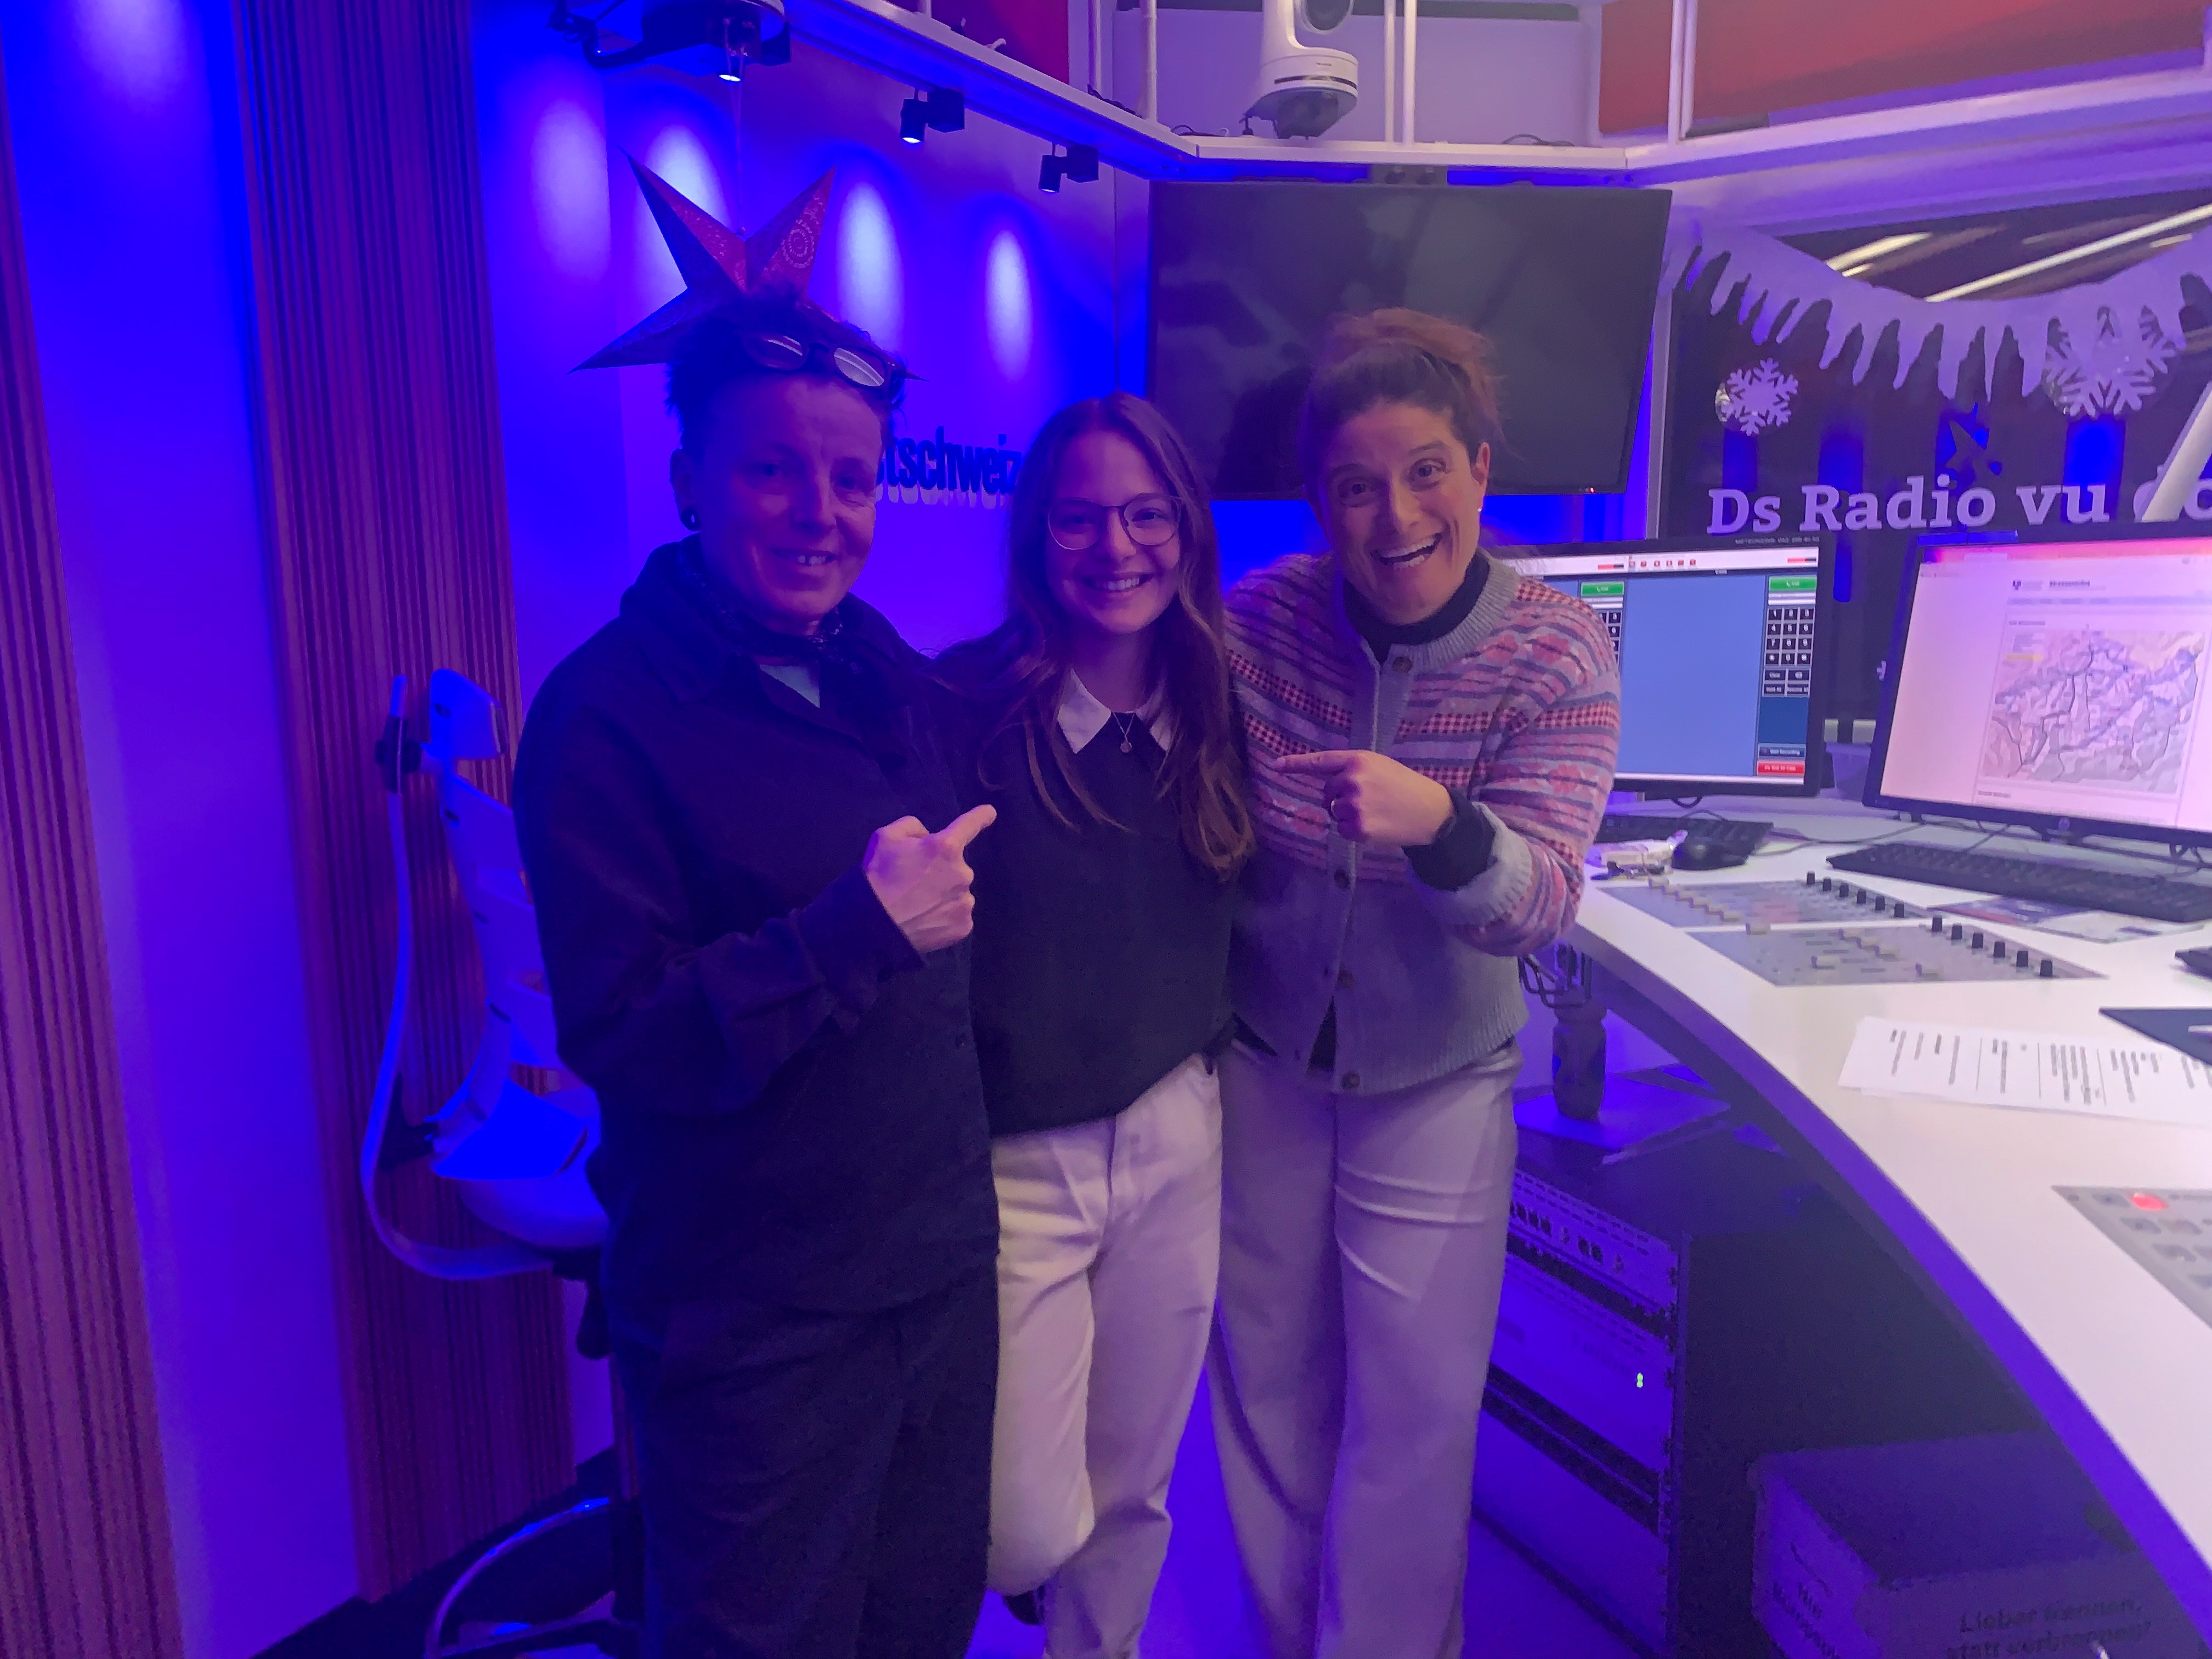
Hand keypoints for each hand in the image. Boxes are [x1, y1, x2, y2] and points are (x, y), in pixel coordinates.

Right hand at [863, 805, 996, 952]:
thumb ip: (911, 827)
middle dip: (940, 870)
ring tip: (917, 905)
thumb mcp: (885, 838)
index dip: (980, 816)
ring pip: (957, 892)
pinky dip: (945, 916)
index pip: (969, 825)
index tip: (990, 813)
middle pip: (955, 866)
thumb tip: (927, 837)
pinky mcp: (964, 926)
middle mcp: (962, 873)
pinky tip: (926, 919)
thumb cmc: (878, 878)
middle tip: (914, 883)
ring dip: (943, 894)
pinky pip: (957, 915)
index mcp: (945, 847)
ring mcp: (965, 902)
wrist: (874, 926)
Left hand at [1277, 750, 1452, 848]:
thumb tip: (1326, 785)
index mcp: (1358, 760)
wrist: (1430, 811)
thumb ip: (1352, 770)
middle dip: (1339, 797)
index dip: (1296, 764)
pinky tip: (1376, 824)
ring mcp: (1354, 805)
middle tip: (1369, 799)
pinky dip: (1355, 830)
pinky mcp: (1358, 827)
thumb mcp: (1380, 766)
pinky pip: (1343, 829)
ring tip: (1376, 811)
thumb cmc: (1404, 786)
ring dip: (1348, 815)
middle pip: (1327, 792)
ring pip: (1334, 812)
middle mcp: (1352, 780)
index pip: (1321, 762)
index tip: (1276, 765)